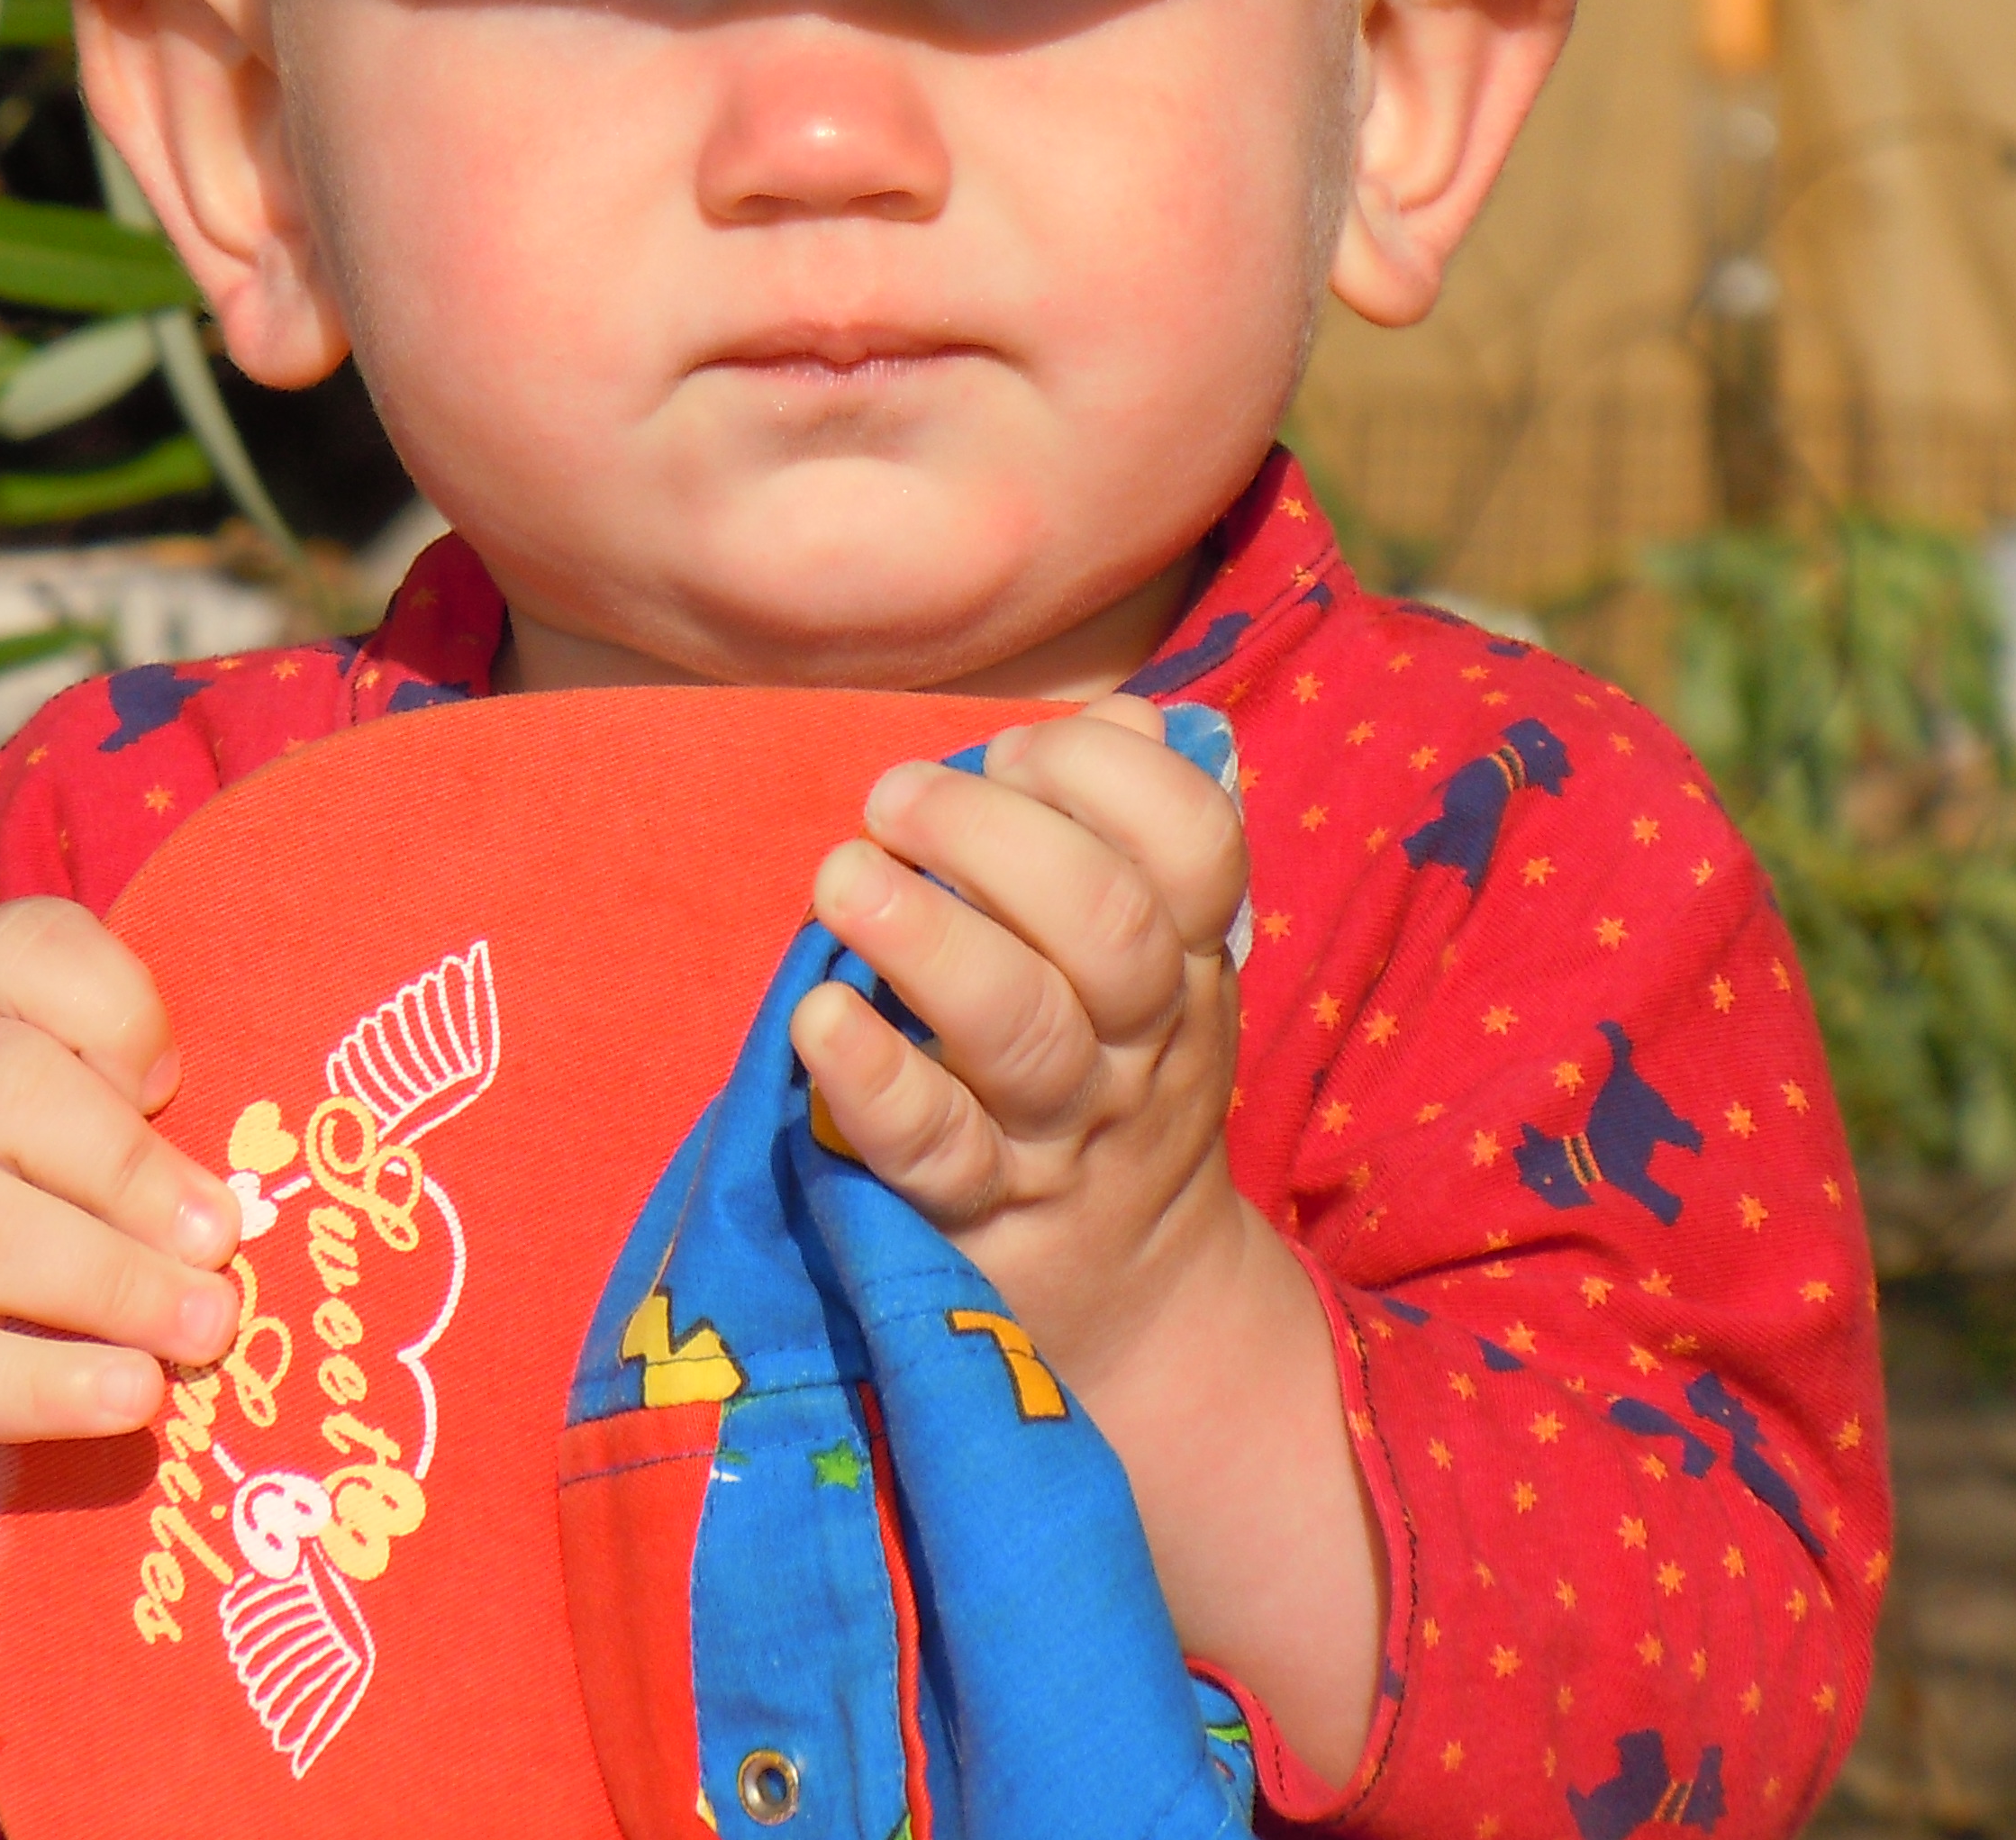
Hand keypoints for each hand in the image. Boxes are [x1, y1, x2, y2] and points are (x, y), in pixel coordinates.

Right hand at [0, 897, 241, 1544]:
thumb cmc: (53, 1262)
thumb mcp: (97, 1174)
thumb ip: (163, 1142)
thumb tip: (277, 1186)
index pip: (18, 951)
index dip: (111, 1003)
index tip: (175, 1082)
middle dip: (128, 1164)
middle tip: (220, 1240)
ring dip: (109, 1280)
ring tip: (206, 1329)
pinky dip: (46, 1384)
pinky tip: (130, 1398)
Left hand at [790, 694, 1253, 1388]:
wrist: (1131, 1300)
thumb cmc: (1108, 1077)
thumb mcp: (1157, 965)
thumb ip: (1131, 836)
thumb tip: (1124, 715)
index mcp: (1186, 962)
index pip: (1194, 845)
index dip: (1105, 774)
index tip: (1014, 748)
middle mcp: (1138, 1045)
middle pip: (1105, 922)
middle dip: (993, 834)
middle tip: (893, 798)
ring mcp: (1059, 1134)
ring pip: (1021, 1026)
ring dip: (928, 935)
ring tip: (843, 877)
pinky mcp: (974, 1214)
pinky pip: (932, 1146)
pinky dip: (874, 1076)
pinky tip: (820, 1017)